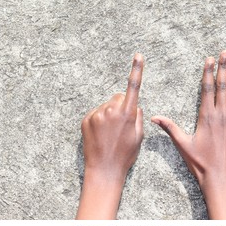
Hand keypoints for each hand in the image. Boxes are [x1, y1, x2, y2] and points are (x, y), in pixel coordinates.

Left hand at [76, 53, 143, 219]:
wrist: (103, 170)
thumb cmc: (125, 155)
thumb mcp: (139, 136)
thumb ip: (138, 116)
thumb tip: (134, 105)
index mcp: (127, 114)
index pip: (133, 87)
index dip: (137, 70)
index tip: (138, 56)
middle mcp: (110, 110)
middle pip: (118, 97)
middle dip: (122, 106)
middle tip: (122, 125)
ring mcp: (96, 115)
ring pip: (107, 106)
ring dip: (110, 114)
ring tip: (110, 133)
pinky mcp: (86, 120)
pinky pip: (96, 113)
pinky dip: (100, 120)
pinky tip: (101, 135)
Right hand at [151, 50, 225, 218]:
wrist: (220, 178)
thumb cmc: (200, 163)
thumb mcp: (182, 144)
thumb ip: (170, 127)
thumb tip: (154, 117)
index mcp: (207, 116)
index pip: (207, 88)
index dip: (208, 72)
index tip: (210, 59)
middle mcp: (222, 115)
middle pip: (223, 87)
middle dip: (224, 68)